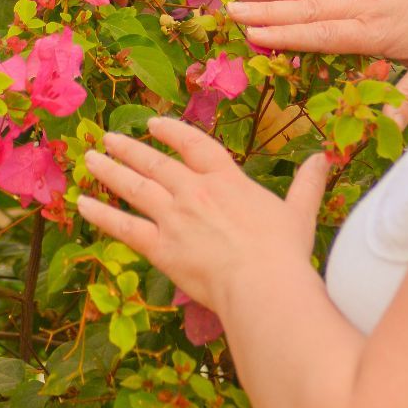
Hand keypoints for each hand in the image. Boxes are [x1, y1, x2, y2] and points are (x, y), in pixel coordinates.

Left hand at [77, 117, 330, 312]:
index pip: (195, 144)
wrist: (262, 283)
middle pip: (155, 162)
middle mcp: (195, 191)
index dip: (172, 131)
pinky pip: (123, 226)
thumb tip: (324, 158)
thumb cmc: (284, 251)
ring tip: (91, 158)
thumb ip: (308, 183)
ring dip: (110, 171)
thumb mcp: (300, 211)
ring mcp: (174, 217)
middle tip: (108, 137)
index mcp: (227, 179)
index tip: (153, 124)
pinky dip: (101, 214)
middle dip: (129, 148)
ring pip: (134, 187)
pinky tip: (83, 204)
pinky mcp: (159, 246)